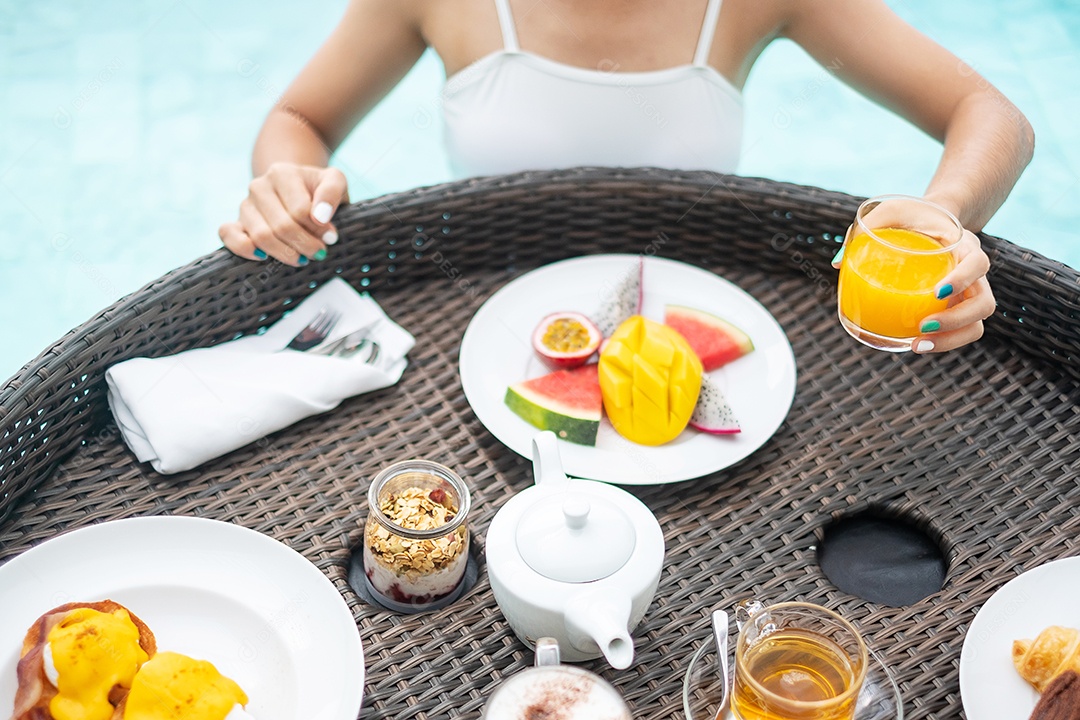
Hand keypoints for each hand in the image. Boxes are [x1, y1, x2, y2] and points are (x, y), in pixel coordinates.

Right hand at [219, 163, 347, 265]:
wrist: (295, 187)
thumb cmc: (316, 188)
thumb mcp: (334, 181)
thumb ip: (332, 192)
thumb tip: (320, 217)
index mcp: (282, 173)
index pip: (300, 210)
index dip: (318, 229)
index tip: (330, 237)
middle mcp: (259, 186)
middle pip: (282, 226)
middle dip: (305, 245)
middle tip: (319, 253)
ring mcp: (245, 205)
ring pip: (261, 236)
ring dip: (284, 253)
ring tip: (302, 258)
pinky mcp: (236, 221)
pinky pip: (228, 235)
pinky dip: (244, 249)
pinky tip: (264, 257)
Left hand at [832, 227, 994, 353]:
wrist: (930, 219)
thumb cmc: (910, 215)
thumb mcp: (890, 211)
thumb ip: (866, 228)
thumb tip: (837, 263)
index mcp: (964, 246)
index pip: (978, 263)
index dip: (963, 279)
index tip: (937, 291)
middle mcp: (974, 273)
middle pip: (983, 303)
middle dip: (956, 321)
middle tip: (922, 326)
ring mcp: (967, 293)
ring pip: (976, 324)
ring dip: (951, 340)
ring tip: (916, 345)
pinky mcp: (956, 307)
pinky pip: (959, 331)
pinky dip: (943, 343)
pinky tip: (914, 345)